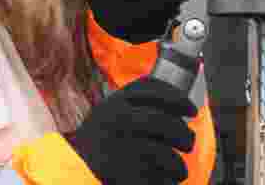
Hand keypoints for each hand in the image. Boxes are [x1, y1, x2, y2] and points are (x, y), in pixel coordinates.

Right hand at [67, 76, 196, 184]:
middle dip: (184, 134)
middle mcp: (117, 120)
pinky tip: (166, 180)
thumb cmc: (97, 142)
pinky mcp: (125, 173)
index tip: (192, 109)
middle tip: (189, 143)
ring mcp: (121, 147)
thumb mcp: (108, 113)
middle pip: (165, 122)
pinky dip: (168, 180)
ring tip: (179, 170)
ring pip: (166, 154)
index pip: (152, 89)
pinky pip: (158, 177)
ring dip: (179, 164)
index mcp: (114, 102)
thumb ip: (133, 104)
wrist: (72, 170)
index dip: (178, 98)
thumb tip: (178, 101)